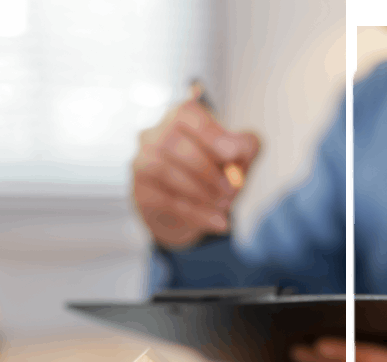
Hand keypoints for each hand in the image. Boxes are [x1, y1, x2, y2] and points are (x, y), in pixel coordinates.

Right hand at [131, 95, 260, 248]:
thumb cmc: (214, 171)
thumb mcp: (238, 157)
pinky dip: (197, 213)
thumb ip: (245, 147)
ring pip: (165, 171)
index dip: (211, 133)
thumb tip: (238, 151)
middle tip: (233, 190)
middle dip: (208, 170)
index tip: (233, 155)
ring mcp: (142, 162)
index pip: (188, 113)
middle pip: (174, 143)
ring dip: (200, 191)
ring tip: (226, 205)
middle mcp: (153, 134)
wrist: (189, 209)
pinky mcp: (141, 192)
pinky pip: (166, 201)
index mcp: (179, 116)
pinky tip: (219, 222)